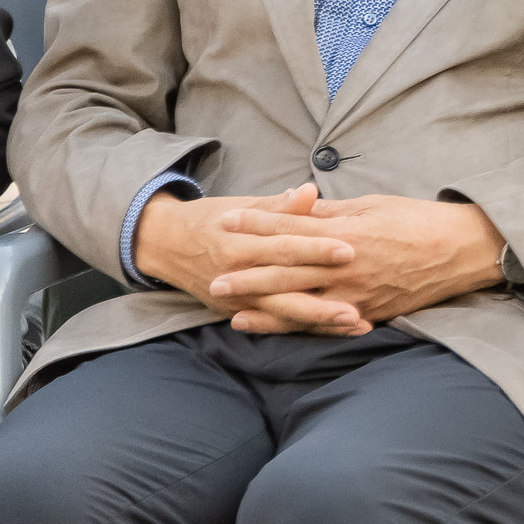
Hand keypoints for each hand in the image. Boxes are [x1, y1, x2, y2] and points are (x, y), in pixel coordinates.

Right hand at [133, 182, 362, 330]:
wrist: (165, 243)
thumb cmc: (213, 219)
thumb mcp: (242, 207)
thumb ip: (279, 207)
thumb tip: (310, 191)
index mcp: (241, 243)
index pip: (284, 248)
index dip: (316, 249)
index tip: (348, 250)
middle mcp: (238, 276)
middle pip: (286, 290)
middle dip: (322, 300)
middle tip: (358, 304)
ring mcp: (238, 300)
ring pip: (283, 314)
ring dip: (320, 322)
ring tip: (355, 324)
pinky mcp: (238, 313)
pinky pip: (275, 325)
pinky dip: (304, 329)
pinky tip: (334, 332)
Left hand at [206, 193, 505, 332]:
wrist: (463, 250)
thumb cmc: (420, 221)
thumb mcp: (374, 205)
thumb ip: (334, 212)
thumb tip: (299, 207)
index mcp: (348, 233)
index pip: (292, 228)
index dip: (257, 224)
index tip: (227, 220)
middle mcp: (347, 267)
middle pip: (287, 271)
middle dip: (248, 274)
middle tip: (214, 276)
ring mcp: (356, 294)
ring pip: (301, 304)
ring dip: (264, 309)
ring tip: (232, 312)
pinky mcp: (368, 312)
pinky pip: (326, 324)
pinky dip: (299, 328)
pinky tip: (278, 329)